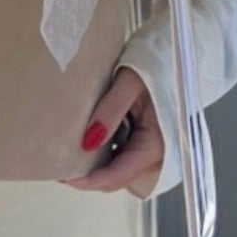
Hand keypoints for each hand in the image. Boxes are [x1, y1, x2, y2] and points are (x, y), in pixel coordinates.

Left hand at [60, 66, 163, 194]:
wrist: (178, 55)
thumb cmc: (158, 63)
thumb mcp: (129, 82)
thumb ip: (110, 111)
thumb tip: (87, 143)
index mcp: (154, 145)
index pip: (116, 176)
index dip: (87, 180)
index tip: (62, 175)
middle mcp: (158, 154)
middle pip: (116, 178)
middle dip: (88, 176)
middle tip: (58, 163)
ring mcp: (154, 149)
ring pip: (119, 169)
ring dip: (95, 165)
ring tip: (68, 152)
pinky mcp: (149, 139)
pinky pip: (124, 155)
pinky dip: (105, 152)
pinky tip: (89, 138)